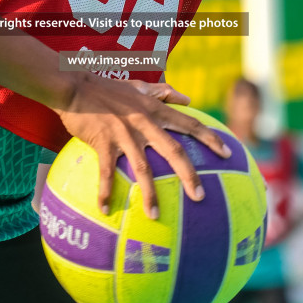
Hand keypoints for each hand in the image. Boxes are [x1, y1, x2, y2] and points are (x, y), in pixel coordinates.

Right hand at [56, 76, 230, 218]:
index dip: (210, 138)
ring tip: (156, 216)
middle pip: (174, 152)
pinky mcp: (104, 142)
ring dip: (150, 194)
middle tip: (200, 197)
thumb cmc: (107, 87)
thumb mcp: (139, 86)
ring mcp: (125, 134)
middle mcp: (145, 123)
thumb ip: (164, 92)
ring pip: (143, 169)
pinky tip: (105, 209)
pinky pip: (106, 172)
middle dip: (189, 176)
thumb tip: (187, 98)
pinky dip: (105, 191)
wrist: (75, 86)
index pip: (190, 124)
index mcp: (155, 110)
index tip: (227, 154)